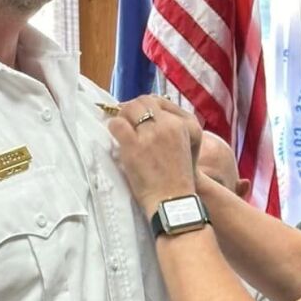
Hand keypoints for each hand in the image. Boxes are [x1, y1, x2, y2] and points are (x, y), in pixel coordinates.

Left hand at [109, 99, 198, 216]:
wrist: (174, 200)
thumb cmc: (179, 178)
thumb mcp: (186, 146)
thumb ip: (173, 128)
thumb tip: (150, 115)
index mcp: (185, 123)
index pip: (159, 100)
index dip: (146, 105)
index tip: (138, 113)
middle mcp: (170, 124)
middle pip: (144, 101)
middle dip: (132, 107)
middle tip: (126, 118)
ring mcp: (151, 134)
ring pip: (130, 108)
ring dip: (123, 115)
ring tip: (121, 126)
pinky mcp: (135, 145)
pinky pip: (118, 124)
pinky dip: (114, 126)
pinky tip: (115, 134)